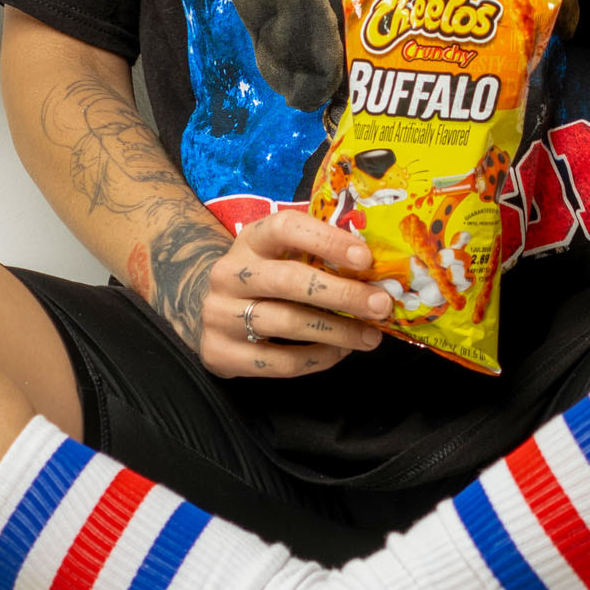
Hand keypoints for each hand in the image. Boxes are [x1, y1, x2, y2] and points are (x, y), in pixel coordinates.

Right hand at [195, 209, 395, 378]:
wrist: (209, 311)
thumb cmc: (263, 278)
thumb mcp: (279, 255)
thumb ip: (317, 256)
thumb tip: (377, 271)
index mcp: (250, 239)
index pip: (286, 228)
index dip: (327, 240)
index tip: (365, 258)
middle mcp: (230, 273)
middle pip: (289, 280)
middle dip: (342, 294)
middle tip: (381, 305)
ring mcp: (221, 315)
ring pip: (287, 324)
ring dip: (337, 332)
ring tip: (370, 336)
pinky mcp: (221, 353)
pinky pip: (280, 361)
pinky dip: (317, 359)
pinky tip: (339, 352)